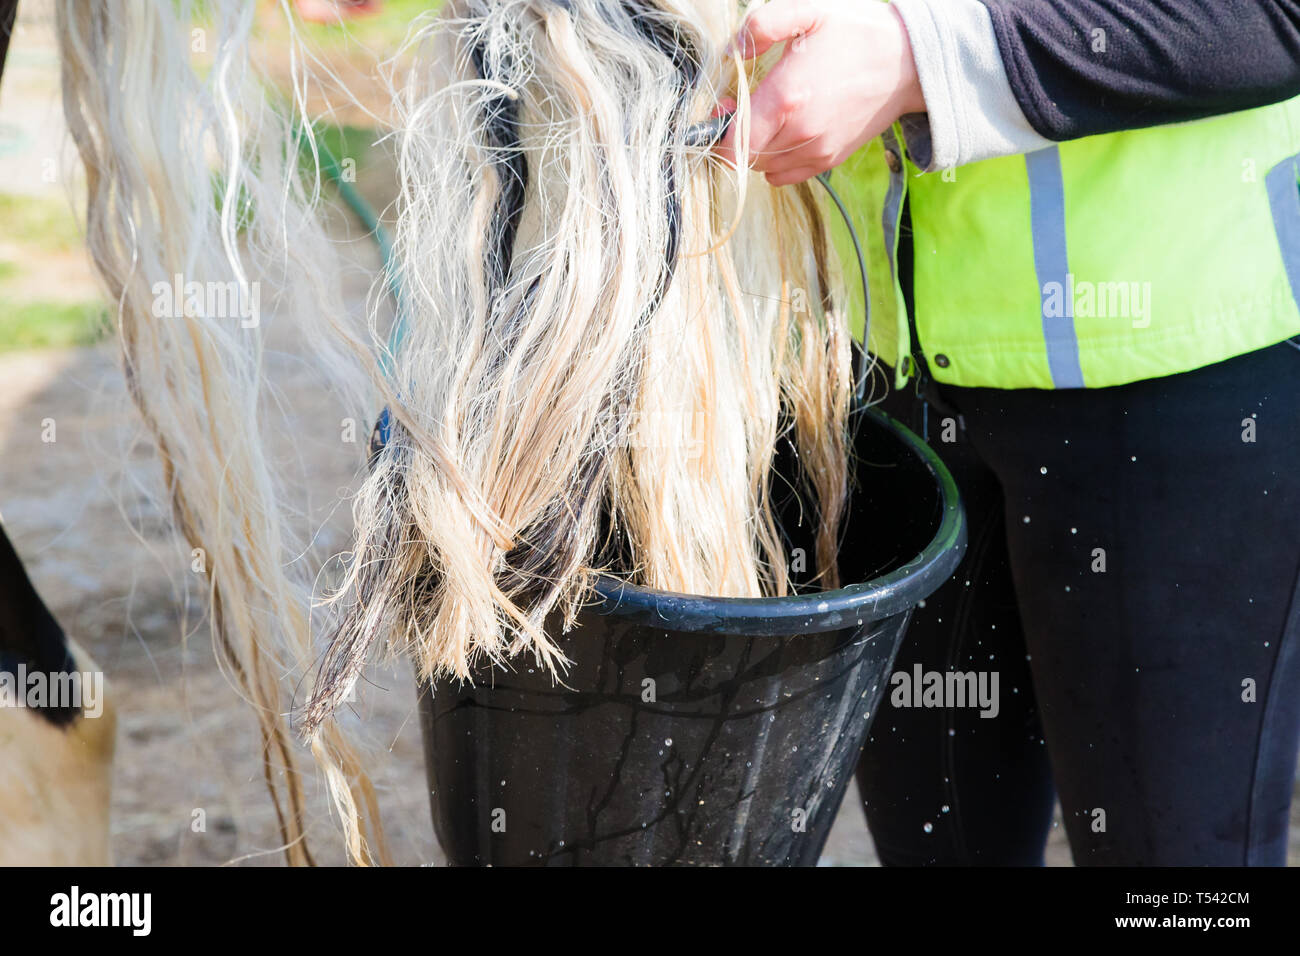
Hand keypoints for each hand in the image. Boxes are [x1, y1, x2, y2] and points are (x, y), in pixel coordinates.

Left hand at [716, 0, 924, 185]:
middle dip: (735, 134)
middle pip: (744, 155)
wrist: (907, 63)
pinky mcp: (828, 160)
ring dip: (755, 147)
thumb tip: (731, 52)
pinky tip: (784, 133)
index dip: (719, 129)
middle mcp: (800, 133)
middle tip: (744, 105)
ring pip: (762, 167)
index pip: (732, 142)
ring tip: (768, 117)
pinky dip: (774, 161)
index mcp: (787, 98)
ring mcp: (816, 151)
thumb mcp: (808, 11)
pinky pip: (783, 176)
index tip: (727, 106)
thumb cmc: (856, 33)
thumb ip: (762, 26)